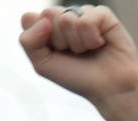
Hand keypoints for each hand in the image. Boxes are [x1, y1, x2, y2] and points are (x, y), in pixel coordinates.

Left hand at [19, 6, 137, 120]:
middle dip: (59, 40)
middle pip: (47, 13)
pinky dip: (92, 36)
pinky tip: (100, 44)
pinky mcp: (104, 16)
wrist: (109, 90)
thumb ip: (28, 41)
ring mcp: (84, 15)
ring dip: (78, 42)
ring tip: (89, 51)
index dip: (40, 38)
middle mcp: (65, 19)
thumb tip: (43, 20)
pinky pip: (88, 17)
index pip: (29, 18)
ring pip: (68, 17)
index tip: (55, 54)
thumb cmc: (78, 78)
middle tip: (74, 53)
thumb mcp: (43, 65)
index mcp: (47, 28)